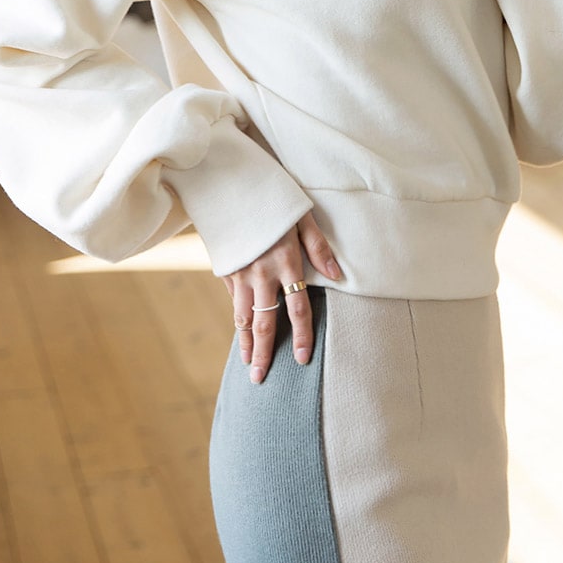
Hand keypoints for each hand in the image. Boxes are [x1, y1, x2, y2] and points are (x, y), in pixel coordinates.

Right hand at [221, 211, 341, 383]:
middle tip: (261, 379)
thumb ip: (320, 248)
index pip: (298, 307)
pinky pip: (232, 299)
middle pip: (264, 321)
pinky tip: (241, 331)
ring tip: (248, 364)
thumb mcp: (302, 215)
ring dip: (246, 342)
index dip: (301, 335)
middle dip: (264, 353)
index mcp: (286, 261)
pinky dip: (237, 317)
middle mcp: (261, 271)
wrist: (230, 183)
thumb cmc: (274, 198)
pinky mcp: (225, 267)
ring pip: (242, 316)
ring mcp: (239, 271)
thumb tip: (338, 277)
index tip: (302, 359)